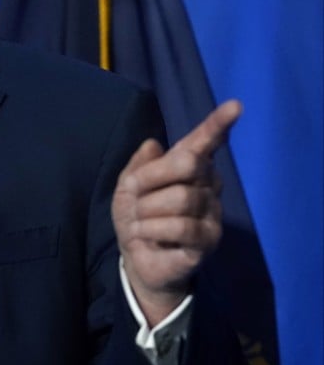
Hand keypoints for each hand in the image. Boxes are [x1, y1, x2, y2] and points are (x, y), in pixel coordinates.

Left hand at [112, 100, 240, 325]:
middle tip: (136, 197)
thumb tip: (154, 143)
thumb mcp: (128, 187)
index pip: (205, 142)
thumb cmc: (137, 217)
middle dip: (151, 179)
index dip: (218, 124)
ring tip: (142, 224)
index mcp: (189, 169)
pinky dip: (153, 231)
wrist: (137, 258)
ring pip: (181, 198)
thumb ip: (140, 165)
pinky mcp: (209, 240)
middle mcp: (208, 186)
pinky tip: (150, 238)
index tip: (235, 105)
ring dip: (147, 211)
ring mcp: (212, 213)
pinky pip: (181, 227)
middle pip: (188, 165)